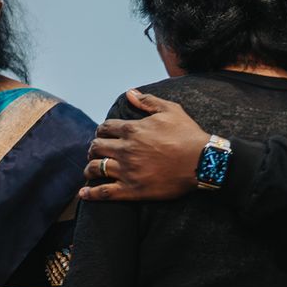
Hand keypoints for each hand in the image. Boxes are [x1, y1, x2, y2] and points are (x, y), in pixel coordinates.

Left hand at [79, 91, 205, 201]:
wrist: (202, 162)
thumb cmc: (188, 135)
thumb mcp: (170, 110)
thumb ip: (147, 101)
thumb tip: (130, 93)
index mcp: (132, 130)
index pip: (105, 128)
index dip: (101, 131)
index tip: (103, 135)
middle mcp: (125, 149)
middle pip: (96, 147)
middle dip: (93, 148)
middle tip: (95, 152)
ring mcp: (127, 171)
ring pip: (96, 168)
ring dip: (89, 168)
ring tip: (89, 170)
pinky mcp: (132, 190)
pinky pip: (104, 192)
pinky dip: (91, 193)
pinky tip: (84, 193)